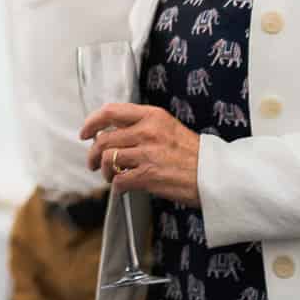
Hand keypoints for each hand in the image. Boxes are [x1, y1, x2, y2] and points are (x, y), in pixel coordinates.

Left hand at [82, 103, 200, 206]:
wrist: (215, 174)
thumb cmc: (193, 154)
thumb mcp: (169, 127)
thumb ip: (142, 126)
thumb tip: (113, 134)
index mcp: (152, 116)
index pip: (111, 112)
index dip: (92, 123)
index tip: (85, 133)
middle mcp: (147, 131)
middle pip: (104, 139)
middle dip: (93, 154)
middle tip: (93, 163)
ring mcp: (148, 153)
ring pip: (108, 159)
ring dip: (104, 170)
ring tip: (109, 176)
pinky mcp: (149, 175)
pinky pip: (119, 180)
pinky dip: (116, 186)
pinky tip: (122, 187)